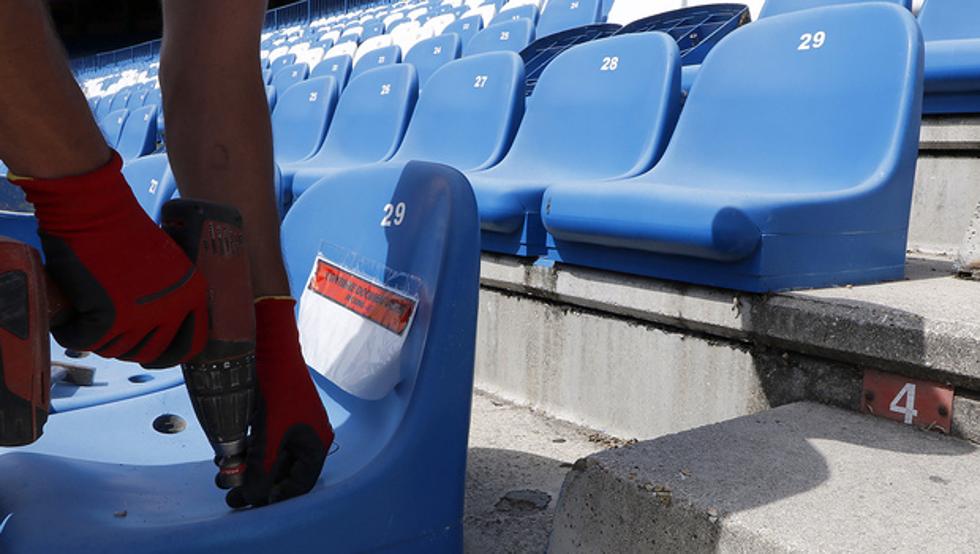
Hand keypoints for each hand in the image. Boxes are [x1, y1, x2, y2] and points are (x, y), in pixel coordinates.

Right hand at [14, 150, 208, 366]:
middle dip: (129, 347)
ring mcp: (140, 316)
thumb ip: (171, 294)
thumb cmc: (125, 230)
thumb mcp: (168, 262)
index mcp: (193, 295)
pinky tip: (70, 321)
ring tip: (89, 315)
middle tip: (111, 333)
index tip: (152, 352)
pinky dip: (72, 334)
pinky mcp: (107, 318)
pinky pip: (84, 342)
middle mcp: (172, 309)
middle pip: (149, 353)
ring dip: (99, 338)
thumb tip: (160, 325)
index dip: (169, 353)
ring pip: (115, 350)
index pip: (191, 346)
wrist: (95, 209)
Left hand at [226, 297, 332, 507]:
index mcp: (316, 443)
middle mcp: (307, 436)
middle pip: (283, 473)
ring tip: (223, 477)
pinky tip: (227, 458)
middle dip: (257, 486)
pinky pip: (264, 443)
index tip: (255, 507)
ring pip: (270, 458)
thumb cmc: (276, 390)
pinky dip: (247, 452)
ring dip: (248, 470)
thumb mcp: (267, 435)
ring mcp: (292, 425)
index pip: (301, 483)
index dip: (278, 498)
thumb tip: (251, 498)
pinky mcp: (276, 414)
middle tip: (232, 498)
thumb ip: (259, 470)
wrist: (270, 346)